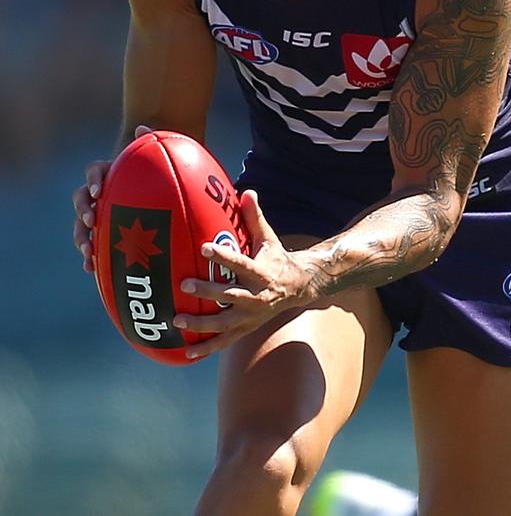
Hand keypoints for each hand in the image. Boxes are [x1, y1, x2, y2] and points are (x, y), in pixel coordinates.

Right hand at [72, 125, 150, 272]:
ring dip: (82, 237)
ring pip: (82, 225)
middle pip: (80, 200)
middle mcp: (100, 193)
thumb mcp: (159, 154)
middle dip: (82, 212)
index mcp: (109, 172)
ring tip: (88, 252)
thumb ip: (151, 142)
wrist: (162, 185)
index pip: (93, 171)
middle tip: (92, 222)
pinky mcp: (105, 232)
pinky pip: (93, 244)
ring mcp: (100, 214)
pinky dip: (90, 256)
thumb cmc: (160, 168)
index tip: (99, 192)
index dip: (93, 181)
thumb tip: (142, 127)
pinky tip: (91, 268)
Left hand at [173, 190, 313, 357]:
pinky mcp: (246, 328)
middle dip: (206, 291)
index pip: (239, 263)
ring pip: (224, 324)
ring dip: (201, 324)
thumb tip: (246, 192)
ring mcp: (250, 316)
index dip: (223, 255)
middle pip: (229, 295)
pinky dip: (207, 348)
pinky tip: (187, 352)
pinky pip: (225, 342)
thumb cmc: (275, 259)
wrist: (298, 288)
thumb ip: (255, 218)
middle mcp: (256, 297)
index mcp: (261, 272)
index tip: (204, 246)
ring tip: (177, 320)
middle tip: (183, 283)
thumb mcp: (268, 238)